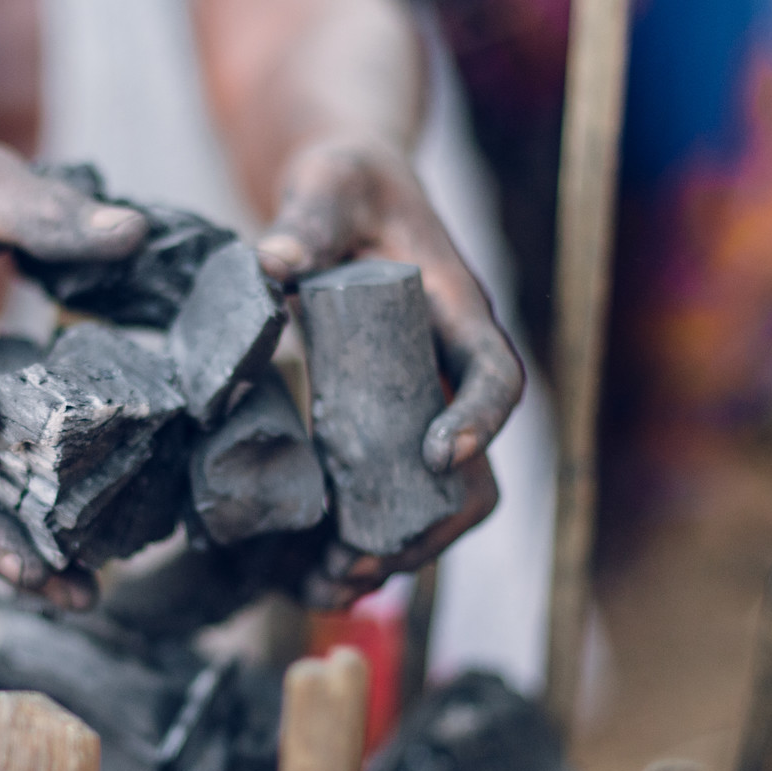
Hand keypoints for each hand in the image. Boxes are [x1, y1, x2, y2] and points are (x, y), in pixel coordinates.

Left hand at [255, 133, 523, 607]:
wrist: (344, 198)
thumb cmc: (348, 184)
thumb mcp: (330, 183)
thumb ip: (309, 217)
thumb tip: (278, 261)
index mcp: (455, 313)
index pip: (493, 373)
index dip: (480, 417)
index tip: (442, 452)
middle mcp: (447, 373)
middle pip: (473, 469)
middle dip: (426, 523)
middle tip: (360, 559)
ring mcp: (417, 408)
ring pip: (432, 502)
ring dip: (390, 553)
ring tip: (327, 587)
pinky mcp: (379, 429)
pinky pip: (384, 501)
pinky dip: (356, 544)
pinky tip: (308, 579)